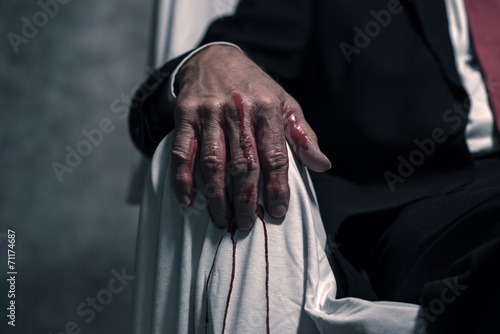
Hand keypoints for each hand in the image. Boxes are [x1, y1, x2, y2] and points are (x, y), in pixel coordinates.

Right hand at [171, 45, 330, 229]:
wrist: (216, 58)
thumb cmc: (254, 88)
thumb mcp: (285, 103)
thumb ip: (303, 135)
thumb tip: (322, 165)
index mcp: (268, 109)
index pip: (274, 155)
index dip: (277, 186)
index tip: (276, 211)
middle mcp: (238, 110)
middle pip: (242, 163)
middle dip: (245, 199)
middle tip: (246, 224)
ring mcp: (209, 113)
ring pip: (213, 161)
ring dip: (216, 196)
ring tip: (222, 220)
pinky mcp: (186, 115)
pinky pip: (182, 151)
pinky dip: (183, 178)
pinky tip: (189, 200)